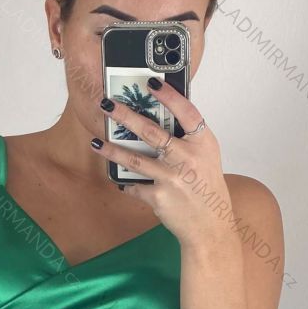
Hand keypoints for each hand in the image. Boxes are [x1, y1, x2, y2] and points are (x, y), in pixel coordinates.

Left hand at [93, 82, 230, 247]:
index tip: (151, 82)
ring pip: (135, 160)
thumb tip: (160, 117)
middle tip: (107, 105)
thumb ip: (188, 138)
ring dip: (113, 150)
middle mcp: (188, 158)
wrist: (210, 226)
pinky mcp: (159, 197)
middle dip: (125, 116)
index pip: (186, 112)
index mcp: (203, 143)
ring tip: (97, 143)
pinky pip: (135, 186)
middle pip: (151, 132)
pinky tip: (119, 180)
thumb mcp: (206, 157)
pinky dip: (127, 184)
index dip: (169, 96)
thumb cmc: (207, 188)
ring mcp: (172, 178)